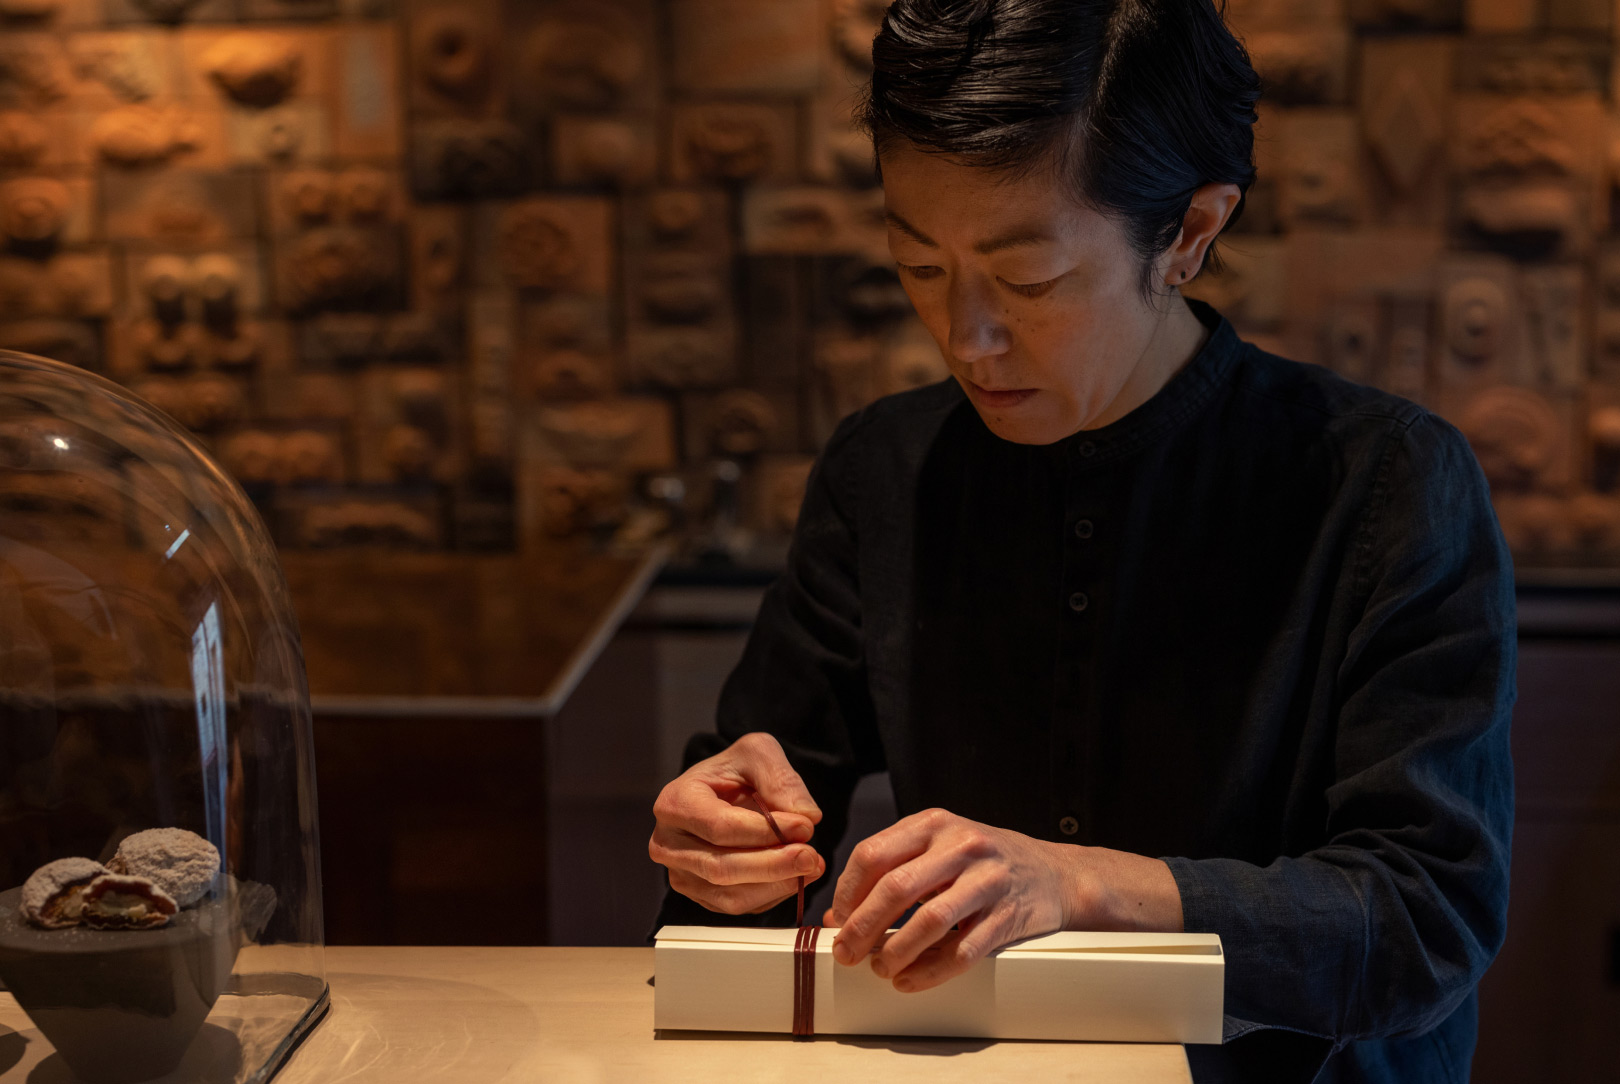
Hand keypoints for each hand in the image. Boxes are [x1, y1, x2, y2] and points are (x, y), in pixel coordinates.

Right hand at [649, 732, 827, 914]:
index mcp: (675, 803)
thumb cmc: (736, 772)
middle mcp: (668, 844)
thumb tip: (807, 816)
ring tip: (812, 866)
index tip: (805, 827)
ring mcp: (681, 875)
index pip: (720, 827)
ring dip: (777, 885)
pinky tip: (796, 876)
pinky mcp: (700, 896)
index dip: (765, 831)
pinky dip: (771, 895)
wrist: (724, 792)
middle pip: (722, 867)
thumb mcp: (758, 754)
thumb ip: (780, 779)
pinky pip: (738, 906)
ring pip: (731, 896)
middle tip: (812, 856)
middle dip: (773, 865)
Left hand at [825, 808, 1183, 992]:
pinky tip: (911, 980)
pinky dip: (931, 971)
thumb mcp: (938, 849)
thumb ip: (892, 872)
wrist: (1053, 874)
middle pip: (896, 887)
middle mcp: (961, 845)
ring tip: (881, 969)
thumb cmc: (982, 863)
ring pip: (931, 921)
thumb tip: (840, 916)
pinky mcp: (1009, 915)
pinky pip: (964, 950)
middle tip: (846, 954)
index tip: (839, 920)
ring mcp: (988, 879)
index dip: (848, 892)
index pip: (873, 854)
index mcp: (934, 823)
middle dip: (863, 927)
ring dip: (897, 952)